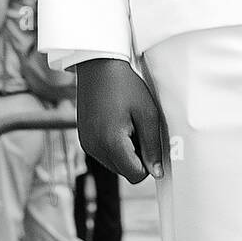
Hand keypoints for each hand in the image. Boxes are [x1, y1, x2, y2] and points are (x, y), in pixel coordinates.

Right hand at [74, 58, 165, 184]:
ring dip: (125, 152)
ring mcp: (87, 144)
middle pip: (125, 172)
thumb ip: (153, 146)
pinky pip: (103, 154)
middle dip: (136, 157)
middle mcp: (95, 148)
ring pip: (114, 165)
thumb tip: (157, 172)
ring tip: (127, 124)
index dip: (149, 163)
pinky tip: (116, 123)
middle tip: (139, 128)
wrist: (98, 65)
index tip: (150, 141)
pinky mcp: (84, 138)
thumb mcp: (147, 113)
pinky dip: (113, 146)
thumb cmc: (125, 85)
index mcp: (111, 143)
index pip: (136, 175)